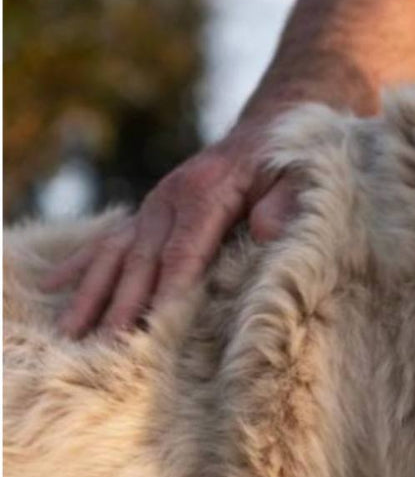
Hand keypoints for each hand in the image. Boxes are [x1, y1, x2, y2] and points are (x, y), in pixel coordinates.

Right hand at [41, 121, 299, 336]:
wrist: (269, 131)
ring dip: (92, 293)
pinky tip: (53, 285)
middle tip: (106, 346)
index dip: (167, 289)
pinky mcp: (148, 211)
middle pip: (142, 260)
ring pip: (116, 253)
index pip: (183, 251)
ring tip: (70, 330)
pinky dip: (81, 263)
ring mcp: (154, 204)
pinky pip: (109, 239)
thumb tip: (266, 231)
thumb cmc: (289, 162)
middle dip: (122, 304)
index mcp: (208, 192)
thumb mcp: (299, 178)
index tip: (152, 324)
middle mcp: (170, 198)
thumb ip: (284, 203)